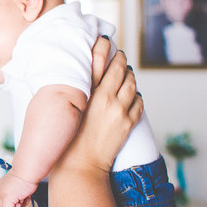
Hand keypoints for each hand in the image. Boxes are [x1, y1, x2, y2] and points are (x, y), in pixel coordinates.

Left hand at [0, 171, 37, 206]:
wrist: (27, 171)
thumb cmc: (26, 176)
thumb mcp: (17, 187)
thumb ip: (15, 195)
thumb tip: (18, 202)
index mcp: (1, 188)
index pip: (6, 203)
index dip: (15, 202)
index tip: (20, 193)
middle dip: (16, 206)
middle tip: (21, 196)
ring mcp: (1, 195)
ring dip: (18, 206)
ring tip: (22, 194)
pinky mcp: (5, 198)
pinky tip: (21, 196)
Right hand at [63, 38, 141, 174]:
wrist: (80, 165)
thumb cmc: (67, 140)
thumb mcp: (69, 110)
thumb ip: (77, 92)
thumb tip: (82, 79)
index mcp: (88, 93)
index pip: (100, 61)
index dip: (105, 48)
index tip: (107, 41)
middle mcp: (106, 99)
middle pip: (120, 70)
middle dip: (121, 60)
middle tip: (120, 55)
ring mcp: (120, 111)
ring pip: (132, 85)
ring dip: (130, 76)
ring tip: (127, 73)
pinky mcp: (128, 124)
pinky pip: (139, 102)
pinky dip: (137, 96)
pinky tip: (132, 95)